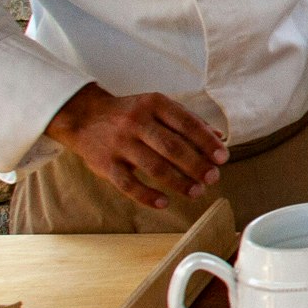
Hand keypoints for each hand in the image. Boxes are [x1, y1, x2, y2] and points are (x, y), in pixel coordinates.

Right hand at [45, 84, 228, 209]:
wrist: (84, 117)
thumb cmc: (131, 113)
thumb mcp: (158, 107)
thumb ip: (188, 120)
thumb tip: (219, 138)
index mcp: (154, 104)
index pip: (186, 123)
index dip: (206, 142)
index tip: (222, 157)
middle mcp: (136, 122)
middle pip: (172, 147)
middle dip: (196, 165)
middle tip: (213, 178)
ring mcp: (120, 144)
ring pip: (154, 167)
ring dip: (178, 182)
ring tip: (196, 192)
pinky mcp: (106, 164)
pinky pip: (128, 184)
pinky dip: (147, 195)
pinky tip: (164, 203)